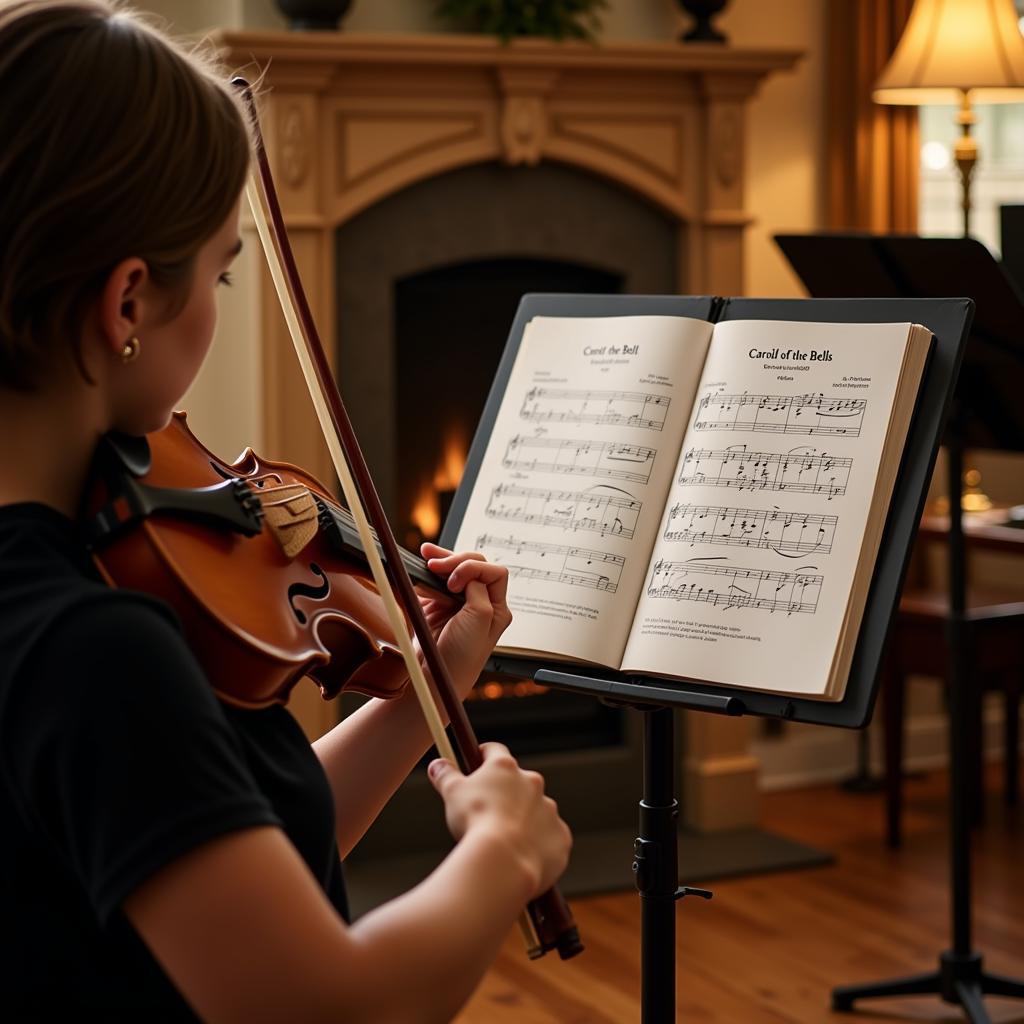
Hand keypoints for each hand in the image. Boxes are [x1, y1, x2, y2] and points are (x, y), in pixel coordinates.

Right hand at [417, 544, 511, 699]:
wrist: (435, 677)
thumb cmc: (463, 656)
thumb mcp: (480, 619)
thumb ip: (479, 590)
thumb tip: (469, 571)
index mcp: (497, 607)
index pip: (493, 572)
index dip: (473, 570)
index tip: (454, 583)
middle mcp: (480, 603)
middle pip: (473, 566)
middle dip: (454, 560)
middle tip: (435, 564)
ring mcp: (458, 604)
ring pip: (452, 572)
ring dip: (439, 562)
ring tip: (425, 556)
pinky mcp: (438, 607)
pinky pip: (434, 584)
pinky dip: (426, 576)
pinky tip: (419, 573)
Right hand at [427, 743, 571, 897]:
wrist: (504, 859)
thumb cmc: (474, 821)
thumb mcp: (452, 793)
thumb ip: (445, 776)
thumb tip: (437, 765)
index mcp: (505, 768)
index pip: (495, 752)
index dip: (483, 756)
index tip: (476, 763)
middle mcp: (532, 783)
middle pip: (518, 783)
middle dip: (505, 795)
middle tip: (487, 813)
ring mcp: (549, 810)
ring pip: (536, 811)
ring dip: (523, 821)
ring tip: (504, 842)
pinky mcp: (560, 837)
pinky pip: (550, 838)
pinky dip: (539, 845)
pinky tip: (522, 857)